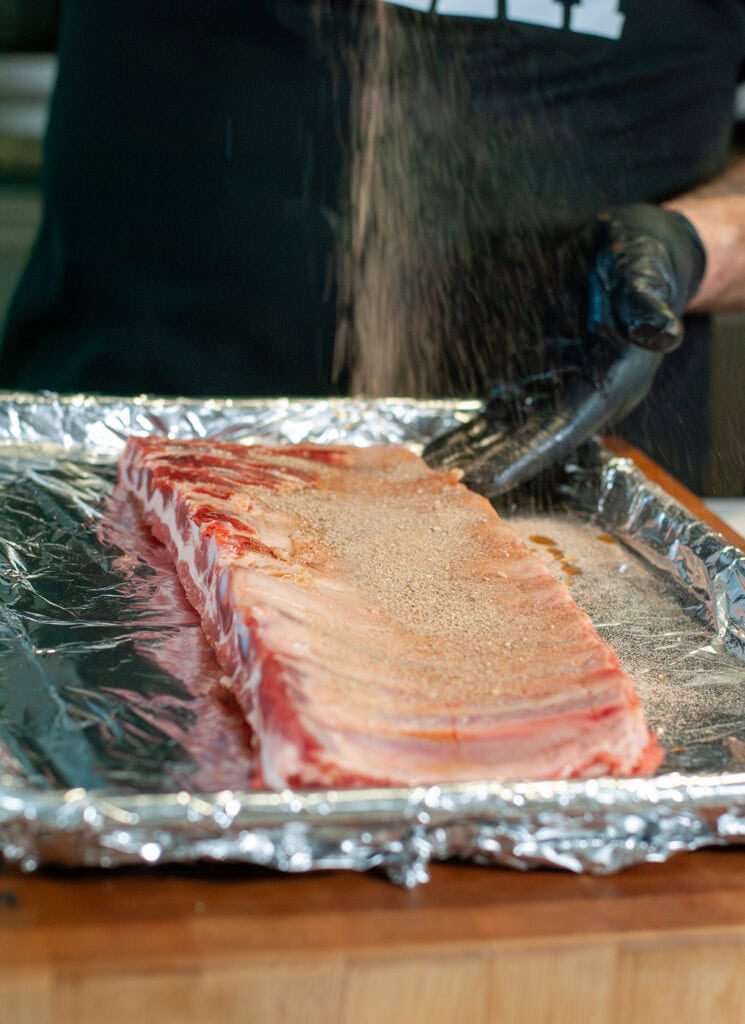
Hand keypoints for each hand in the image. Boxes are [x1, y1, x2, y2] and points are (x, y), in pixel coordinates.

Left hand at [423, 204, 705, 496]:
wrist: (641, 251)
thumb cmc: (644, 260)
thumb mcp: (643, 273)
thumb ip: (646, 305)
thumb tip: (660, 333)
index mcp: (612, 383)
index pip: (562, 430)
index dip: (524, 457)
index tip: (485, 479)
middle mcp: (586, 394)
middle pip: (533, 438)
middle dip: (495, 460)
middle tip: (455, 485)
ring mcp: (562, 387)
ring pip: (514, 427)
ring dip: (478, 447)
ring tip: (436, 468)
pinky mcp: (543, 372)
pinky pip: (506, 407)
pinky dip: (477, 425)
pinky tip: (447, 442)